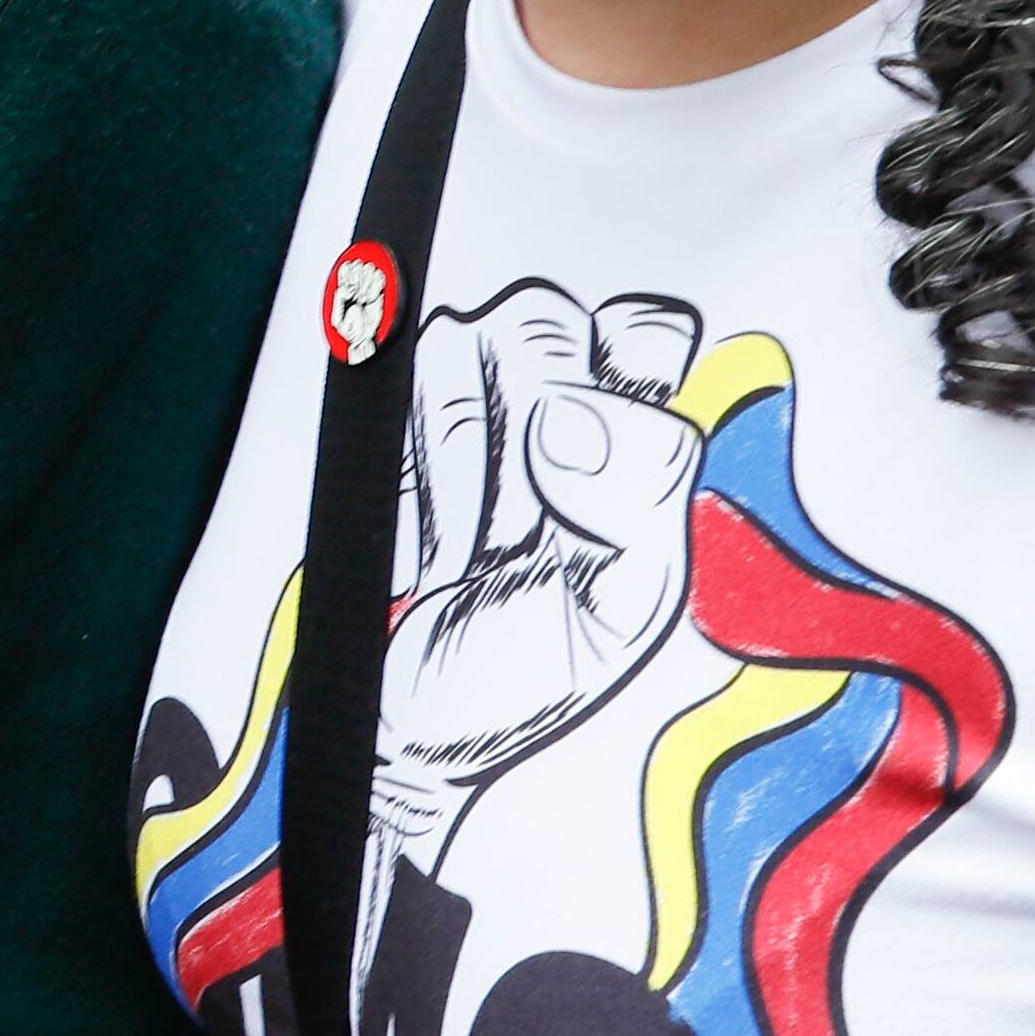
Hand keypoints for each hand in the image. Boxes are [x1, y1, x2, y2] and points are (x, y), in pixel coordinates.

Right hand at [374, 283, 702, 851]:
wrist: (421, 716)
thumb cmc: (535, 660)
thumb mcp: (625, 603)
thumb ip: (635, 500)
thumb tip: (572, 417)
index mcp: (636, 431)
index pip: (647, 325)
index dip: (620, 378)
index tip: (594, 485)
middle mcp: (554, 386)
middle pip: (544, 319)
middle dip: (528, 436)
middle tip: (528, 536)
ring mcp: (464, 384)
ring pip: (463, 342)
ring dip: (467, 472)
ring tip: (479, 551)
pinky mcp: (388, 403)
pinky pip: (396, 388)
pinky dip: (415, 482)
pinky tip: (432, 544)